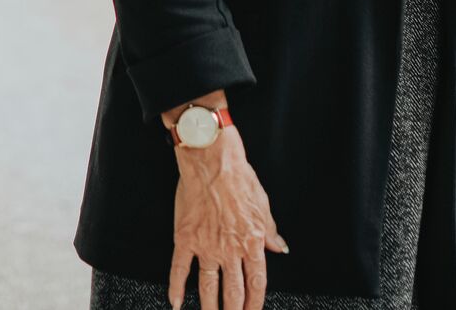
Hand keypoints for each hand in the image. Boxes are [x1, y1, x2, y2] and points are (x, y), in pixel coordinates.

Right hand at [169, 127, 287, 309]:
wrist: (211, 160)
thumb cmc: (238, 177)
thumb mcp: (263, 205)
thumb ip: (270, 231)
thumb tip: (280, 248)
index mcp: (251, 242)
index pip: (256, 283)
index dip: (255, 303)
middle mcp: (229, 250)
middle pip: (233, 292)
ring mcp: (206, 246)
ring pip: (208, 287)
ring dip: (209, 307)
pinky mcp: (185, 238)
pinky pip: (179, 269)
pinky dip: (176, 288)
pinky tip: (176, 303)